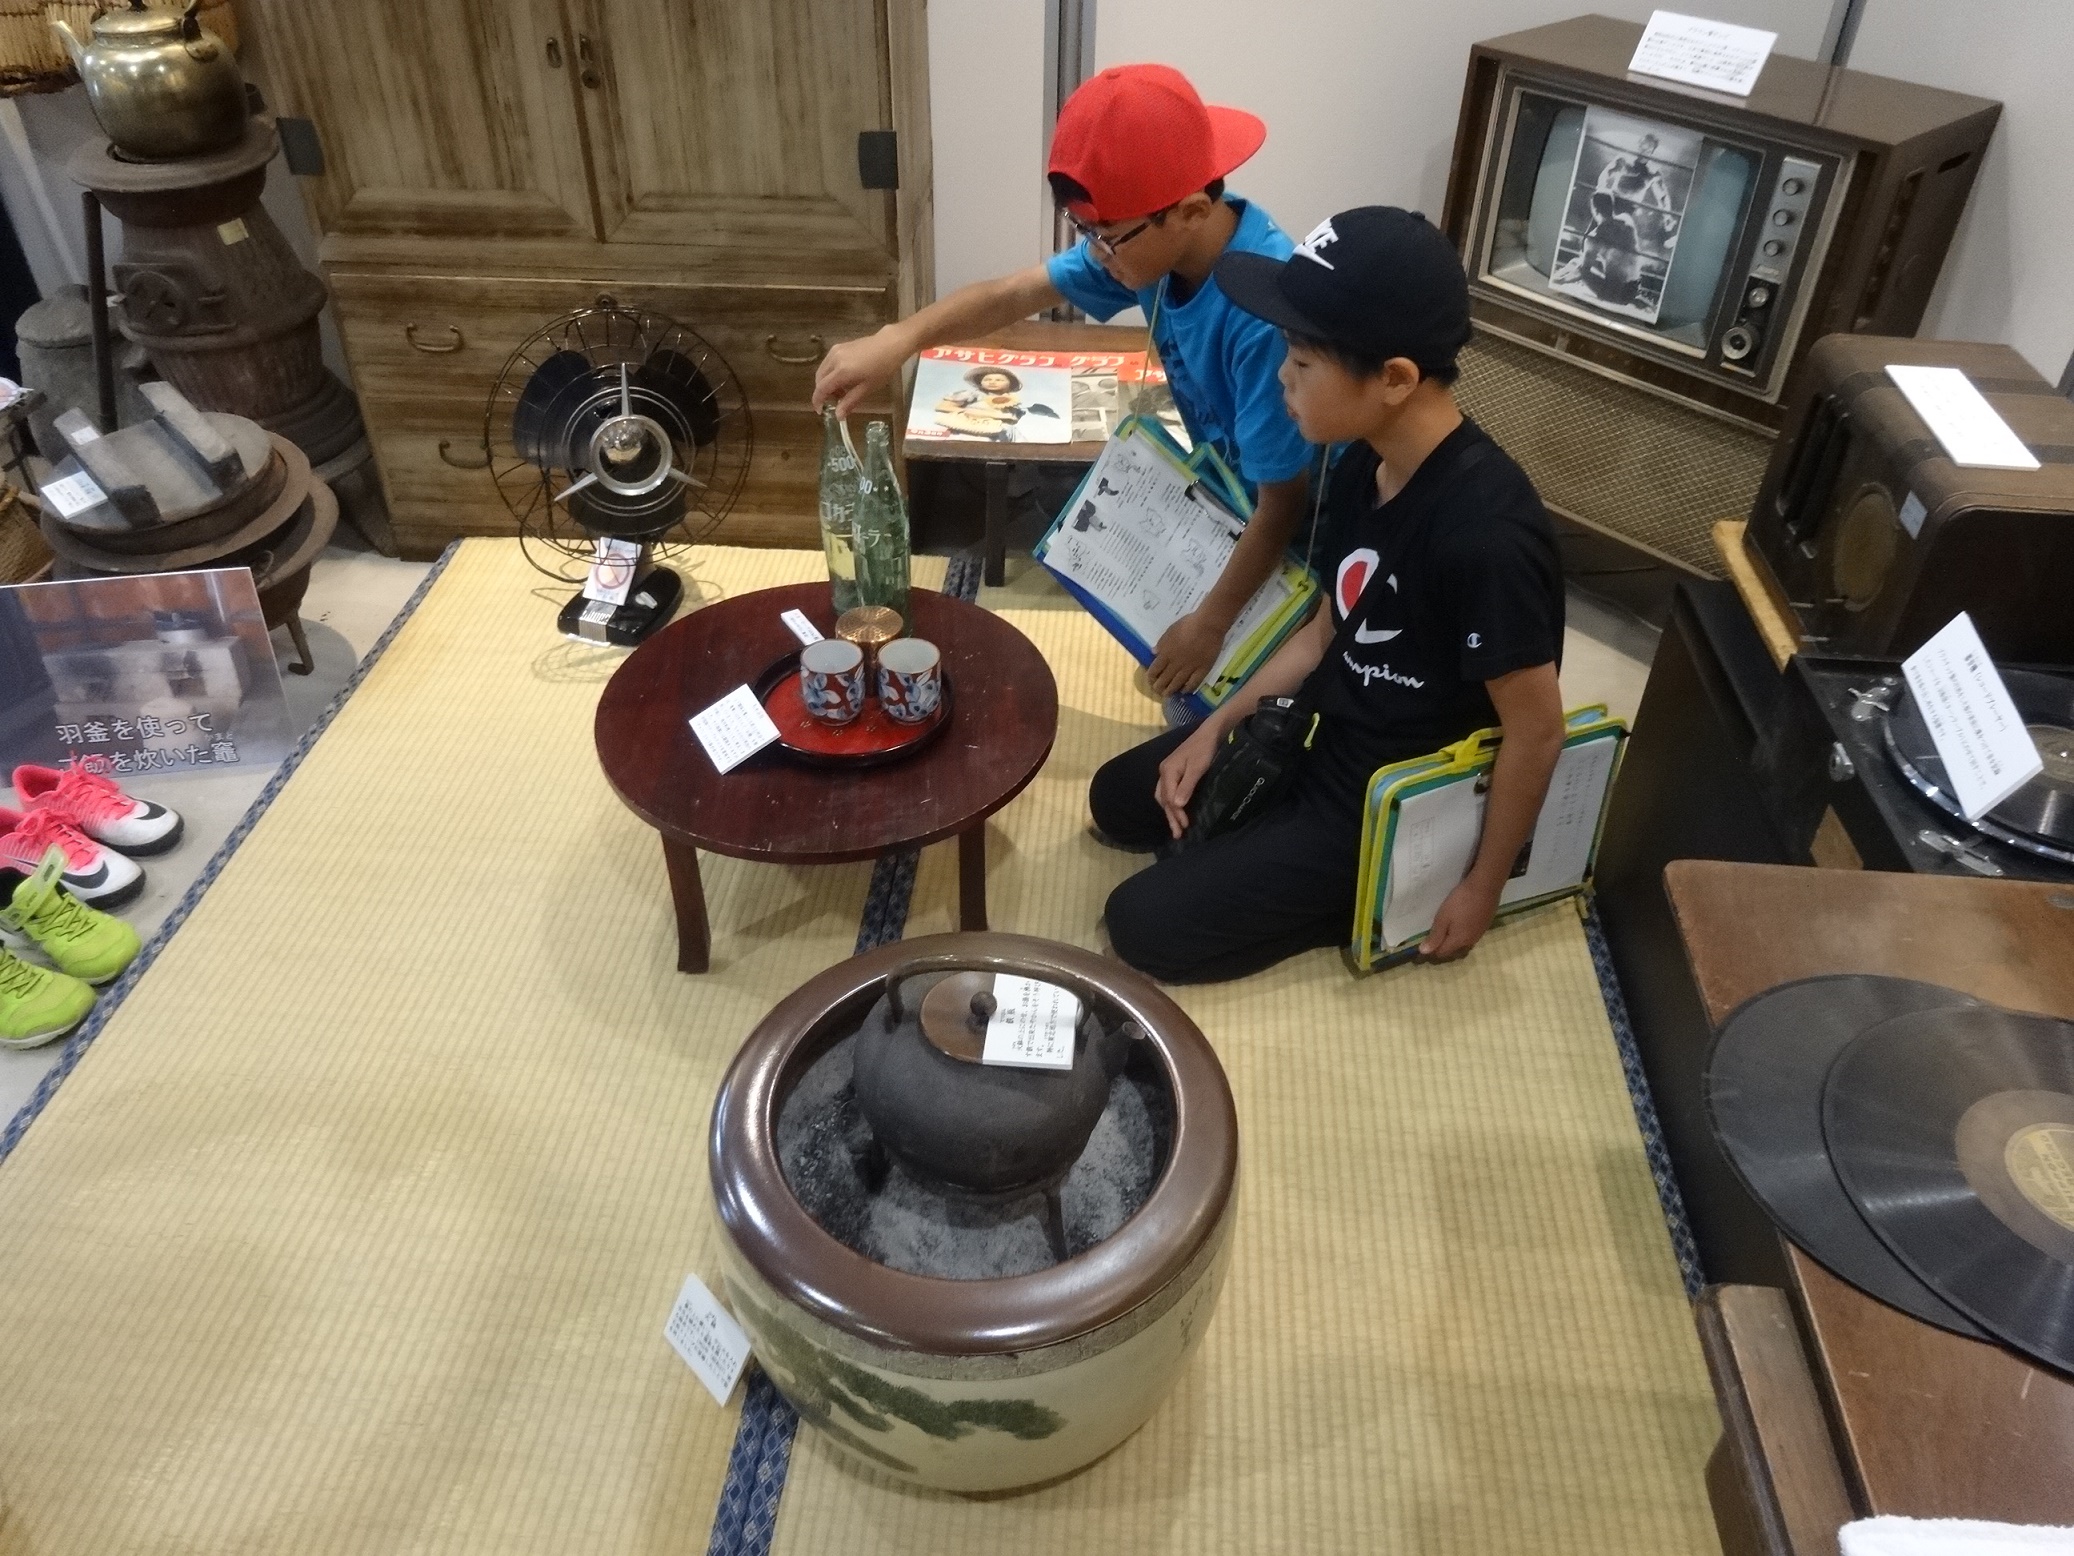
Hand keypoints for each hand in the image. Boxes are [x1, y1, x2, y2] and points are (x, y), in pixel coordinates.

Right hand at [812, 329, 905, 415]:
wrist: (890, 344)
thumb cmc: (882, 368)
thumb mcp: (867, 388)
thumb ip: (850, 402)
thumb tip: (838, 416)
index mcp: (841, 371)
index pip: (821, 388)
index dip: (818, 401)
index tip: (820, 411)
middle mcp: (834, 359)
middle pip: (819, 379)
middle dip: (824, 392)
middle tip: (837, 401)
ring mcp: (835, 351)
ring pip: (822, 370)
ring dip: (827, 383)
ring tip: (842, 390)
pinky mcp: (839, 346)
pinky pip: (828, 363)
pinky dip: (831, 373)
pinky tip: (844, 378)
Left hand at [1147, 609, 1228, 697]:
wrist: (1208, 625)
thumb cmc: (1188, 624)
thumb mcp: (1170, 630)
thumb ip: (1162, 643)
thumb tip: (1154, 653)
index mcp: (1166, 654)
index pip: (1154, 670)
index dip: (1151, 677)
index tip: (1150, 680)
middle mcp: (1176, 664)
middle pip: (1164, 680)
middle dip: (1159, 687)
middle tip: (1157, 690)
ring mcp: (1190, 668)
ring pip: (1177, 684)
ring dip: (1171, 690)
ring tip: (1167, 694)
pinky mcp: (1202, 669)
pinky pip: (1193, 683)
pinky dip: (1187, 688)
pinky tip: (1184, 690)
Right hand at [1154, 725, 1223, 839]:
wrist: (1211, 732)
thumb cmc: (1205, 748)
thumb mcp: (1197, 767)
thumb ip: (1187, 786)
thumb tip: (1177, 805)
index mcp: (1168, 771)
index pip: (1169, 798)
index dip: (1176, 814)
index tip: (1185, 826)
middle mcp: (1165, 772)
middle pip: (1163, 799)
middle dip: (1170, 817)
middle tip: (1178, 834)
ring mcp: (1169, 771)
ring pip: (1164, 795)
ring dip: (1170, 811)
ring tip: (1177, 826)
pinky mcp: (1176, 770)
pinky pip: (1169, 790)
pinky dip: (1172, 802)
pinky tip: (1178, 809)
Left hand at [1418, 875, 1504, 962]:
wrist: (1485, 888)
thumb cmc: (1460, 902)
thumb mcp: (1443, 918)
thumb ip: (1435, 936)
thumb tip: (1424, 952)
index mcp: (1458, 941)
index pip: (1442, 953)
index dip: (1431, 952)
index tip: (1422, 947)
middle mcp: (1470, 942)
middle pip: (1454, 952)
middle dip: (1443, 949)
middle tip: (1433, 941)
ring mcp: (1479, 934)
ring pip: (1464, 945)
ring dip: (1454, 943)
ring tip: (1445, 935)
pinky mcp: (1485, 926)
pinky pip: (1471, 937)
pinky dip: (1463, 936)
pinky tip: (1460, 927)